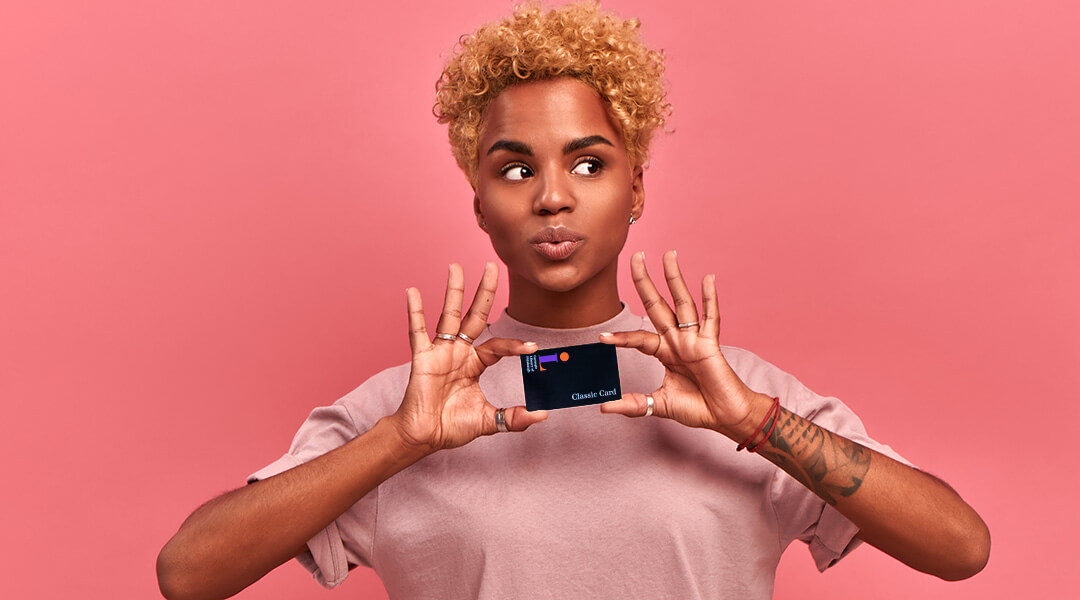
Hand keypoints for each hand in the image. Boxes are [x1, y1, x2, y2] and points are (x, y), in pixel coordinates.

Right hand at [390, 262, 547, 452]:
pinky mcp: (422, 357)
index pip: (497, 345)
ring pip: (449, 315)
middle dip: (484, 291)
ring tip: (456, 267)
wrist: (425, 436)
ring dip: (453, 291)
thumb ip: (514, 418)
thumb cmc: (451, 426)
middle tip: (492, 266)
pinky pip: (417, 331)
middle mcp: (459, 352)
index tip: (532, 347)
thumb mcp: (489, 420)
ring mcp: (440, 352)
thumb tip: (542, 414)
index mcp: (475, 363)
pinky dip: (415, 312)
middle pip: (474, 315)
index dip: (514, 344)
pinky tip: (413, 291)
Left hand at [598, 251, 760, 437]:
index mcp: (665, 352)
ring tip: (668, 255)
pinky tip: (707, 278)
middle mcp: (678, 340)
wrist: (726, 417)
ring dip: (675, 279)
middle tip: (636, 257)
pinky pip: (711, 318)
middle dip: (645, 282)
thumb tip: (604, 408)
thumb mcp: (659, 405)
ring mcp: (695, 340)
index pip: (639, 338)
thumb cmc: (698, 408)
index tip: (601, 338)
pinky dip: (710, 298)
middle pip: (658, 305)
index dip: (622, 337)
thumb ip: (634, 405)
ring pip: (683, 303)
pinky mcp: (711, 345)